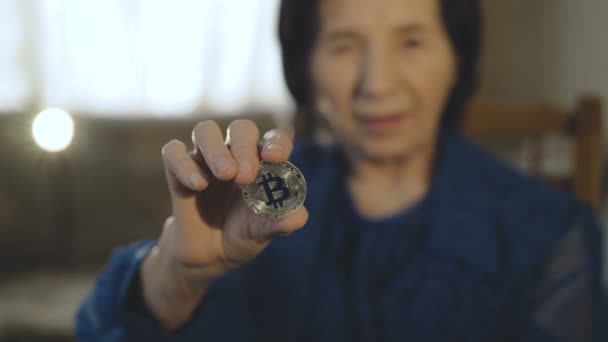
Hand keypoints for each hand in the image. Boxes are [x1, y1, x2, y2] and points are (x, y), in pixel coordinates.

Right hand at [159, 119, 308, 277]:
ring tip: (224, 174)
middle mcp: (236, 154)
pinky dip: (184, 163)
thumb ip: (281, 224)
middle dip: (244, 147)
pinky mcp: (179, 170)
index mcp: (263, 163)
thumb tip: (299, 217)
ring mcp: (206, 159)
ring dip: (216, 149)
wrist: (210, 255)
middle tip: (245, 175)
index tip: (274, 156)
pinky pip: (173, 152)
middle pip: (241, 128)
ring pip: (205, 130)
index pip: (274, 139)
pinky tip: (198, 185)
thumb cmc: (243, 234)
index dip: (276, 142)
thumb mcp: (263, 233)